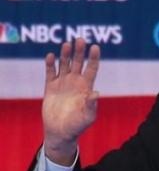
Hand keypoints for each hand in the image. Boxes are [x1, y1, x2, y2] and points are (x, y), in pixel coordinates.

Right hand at [42, 38, 100, 164]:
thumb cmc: (78, 125)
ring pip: (65, 64)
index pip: (92, 68)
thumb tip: (96, 93)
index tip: (95, 46)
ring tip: (66, 44)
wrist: (60, 131)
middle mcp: (75, 82)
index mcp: (87, 87)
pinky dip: (50, 64)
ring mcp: (63, 83)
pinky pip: (50, 72)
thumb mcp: (88, 116)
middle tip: (80, 39)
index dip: (94, 58)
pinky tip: (51, 56)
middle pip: (79, 62)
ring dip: (65, 54)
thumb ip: (91, 105)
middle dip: (80, 51)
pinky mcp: (50, 86)